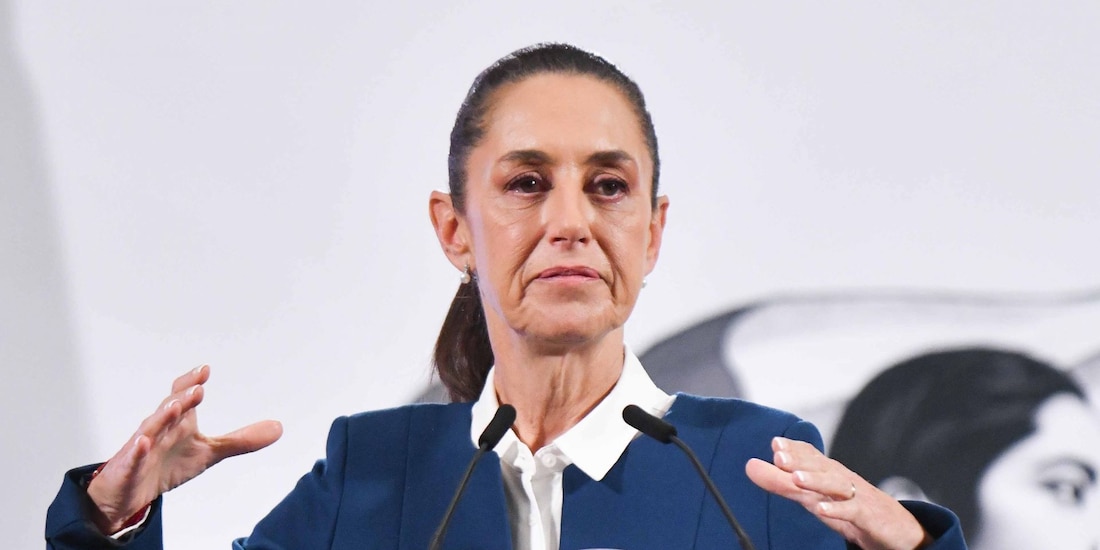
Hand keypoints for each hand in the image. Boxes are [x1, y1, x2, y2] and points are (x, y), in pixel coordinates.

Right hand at [86, 365, 282, 534]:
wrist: (130, 494)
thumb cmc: (167, 464)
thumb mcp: (209, 453)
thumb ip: (241, 440)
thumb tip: (279, 428)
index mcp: (177, 422)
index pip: (182, 396)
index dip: (191, 382)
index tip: (205, 370)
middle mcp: (158, 429)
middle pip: (168, 408)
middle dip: (182, 397)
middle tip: (198, 388)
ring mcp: (141, 448)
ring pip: (149, 429)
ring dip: (161, 417)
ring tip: (175, 406)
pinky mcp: (128, 468)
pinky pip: (132, 458)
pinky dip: (137, 450)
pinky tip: (143, 443)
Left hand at [745, 437, 932, 549]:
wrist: (896, 527)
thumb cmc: (850, 506)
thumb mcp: (812, 495)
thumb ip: (781, 482)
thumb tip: (750, 465)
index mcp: (827, 472)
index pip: (810, 455)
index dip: (794, 449)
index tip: (775, 443)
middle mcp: (841, 478)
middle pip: (820, 466)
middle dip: (799, 459)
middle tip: (778, 454)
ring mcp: (855, 495)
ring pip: (835, 484)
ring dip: (816, 479)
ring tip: (796, 478)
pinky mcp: (867, 515)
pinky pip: (852, 511)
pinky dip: (837, 509)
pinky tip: (822, 509)